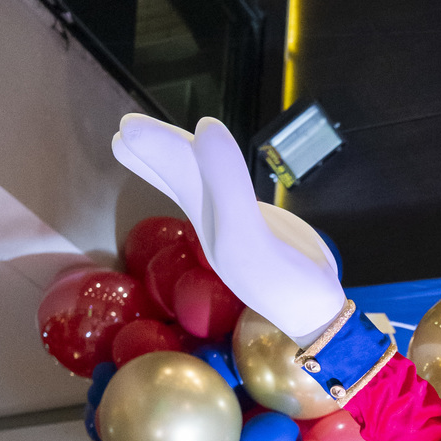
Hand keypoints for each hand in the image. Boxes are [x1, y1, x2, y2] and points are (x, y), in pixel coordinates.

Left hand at [112, 114, 345, 339]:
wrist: (315, 312)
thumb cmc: (281, 283)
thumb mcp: (247, 237)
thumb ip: (227, 185)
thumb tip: (205, 128)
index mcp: (205, 215)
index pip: (174, 171)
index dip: (152, 149)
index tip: (125, 130)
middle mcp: (215, 216)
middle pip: (180, 176)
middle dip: (154, 153)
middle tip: (126, 131)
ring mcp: (237, 220)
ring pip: (202, 182)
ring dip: (178, 161)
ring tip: (154, 144)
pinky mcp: (260, 224)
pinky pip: (230, 191)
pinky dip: (218, 174)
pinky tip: (216, 174)